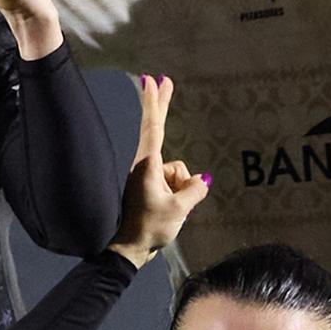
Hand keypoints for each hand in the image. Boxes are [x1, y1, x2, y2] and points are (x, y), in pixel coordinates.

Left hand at [111, 74, 209, 264]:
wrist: (128, 250)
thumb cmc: (149, 229)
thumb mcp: (179, 209)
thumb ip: (194, 190)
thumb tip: (202, 180)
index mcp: (147, 166)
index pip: (153, 128)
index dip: (155, 102)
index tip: (151, 80)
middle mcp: (145, 167)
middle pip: (158, 130)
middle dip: (161, 105)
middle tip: (163, 79)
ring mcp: (148, 177)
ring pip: (178, 173)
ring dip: (181, 191)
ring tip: (166, 212)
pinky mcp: (151, 189)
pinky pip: (176, 185)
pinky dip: (179, 197)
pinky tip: (169, 213)